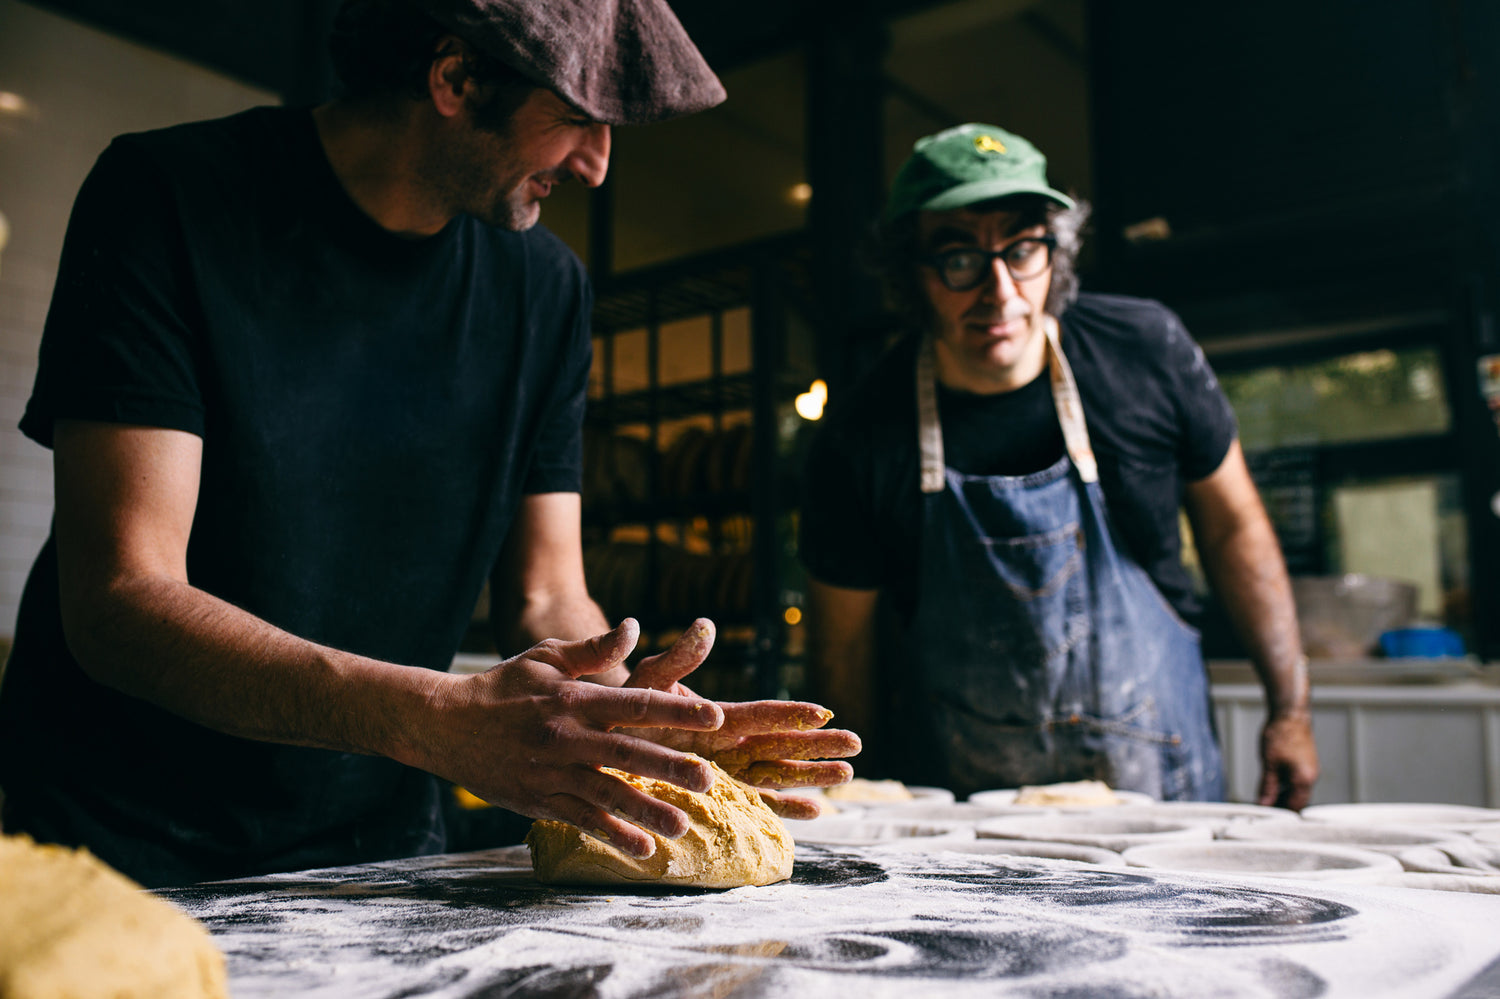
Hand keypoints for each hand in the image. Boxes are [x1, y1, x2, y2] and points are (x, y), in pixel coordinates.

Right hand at [412, 619, 724, 858]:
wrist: (445, 724)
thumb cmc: (503, 686)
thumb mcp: (546, 657)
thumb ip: (594, 649)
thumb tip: (635, 627)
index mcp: (574, 700)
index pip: (635, 704)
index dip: (676, 712)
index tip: (714, 717)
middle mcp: (566, 737)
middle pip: (626, 753)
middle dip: (669, 767)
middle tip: (708, 780)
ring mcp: (551, 773)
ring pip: (606, 794)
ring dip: (646, 810)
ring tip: (683, 826)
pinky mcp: (537, 800)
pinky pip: (580, 820)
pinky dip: (611, 835)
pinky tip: (642, 848)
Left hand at [621, 619, 861, 818]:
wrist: (611, 738)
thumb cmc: (632, 706)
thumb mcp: (653, 680)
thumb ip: (679, 659)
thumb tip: (705, 625)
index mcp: (721, 717)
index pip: (763, 715)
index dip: (792, 715)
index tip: (824, 711)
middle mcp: (733, 745)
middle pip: (783, 746)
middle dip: (819, 746)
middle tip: (856, 744)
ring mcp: (729, 772)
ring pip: (779, 775)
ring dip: (812, 775)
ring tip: (847, 775)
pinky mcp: (720, 797)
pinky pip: (756, 804)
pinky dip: (785, 808)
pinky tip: (815, 811)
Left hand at [1257, 709, 1318, 810]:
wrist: (1291, 714)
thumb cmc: (1281, 735)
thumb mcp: (1269, 764)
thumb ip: (1267, 786)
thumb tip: (1263, 804)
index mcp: (1304, 780)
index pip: (1293, 806)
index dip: (1279, 814)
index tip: (1264, 817)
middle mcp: (1310, 777)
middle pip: (1297, 801)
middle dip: (1281, 807)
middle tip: (1263, 809)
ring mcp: (1309, 770)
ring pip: (1296, 791)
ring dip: (1282, 796)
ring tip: (1265, 799)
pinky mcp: (1305, 764)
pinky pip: (1296, 781)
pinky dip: (1285, 786)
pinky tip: (1272, 785)